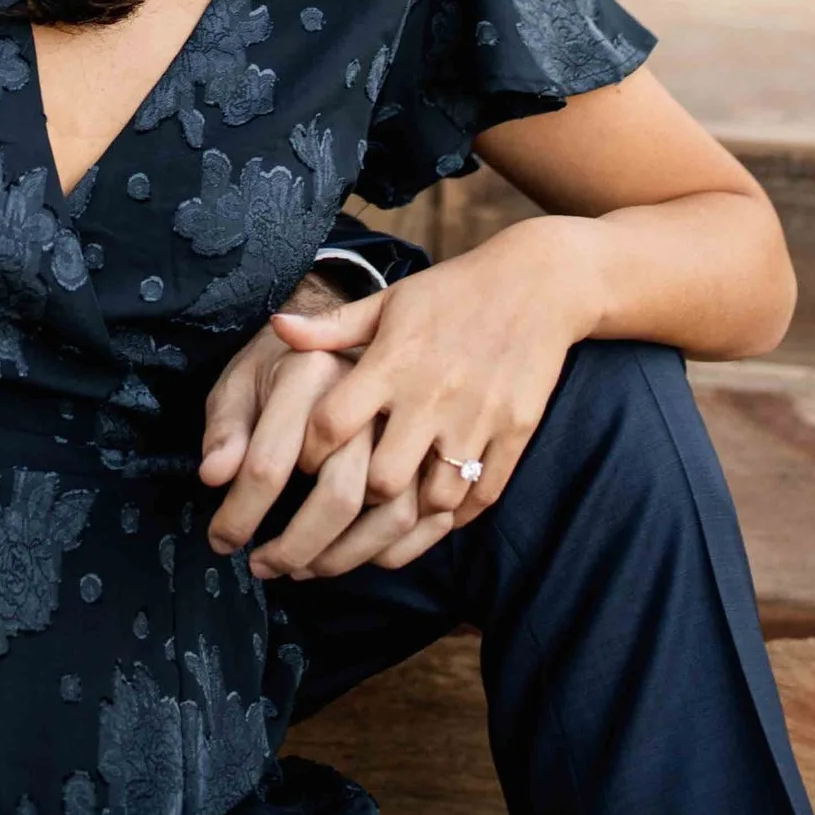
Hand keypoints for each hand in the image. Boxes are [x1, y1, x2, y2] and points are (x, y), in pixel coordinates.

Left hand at [274, 222, 596, 551]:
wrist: (539, 283)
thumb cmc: (451, 293)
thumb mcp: (390, 301)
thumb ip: (333, 326)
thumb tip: (276, 327)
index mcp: (394, 360)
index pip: (334, 423)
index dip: (309, 453)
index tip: (304, 464)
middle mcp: (434, 394)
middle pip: (384, 479)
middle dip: (356, 502)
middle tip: (339, 511)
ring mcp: (479, 419)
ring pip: (435, 501)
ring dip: (406, 520)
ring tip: (377, 532)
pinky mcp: (515, 434)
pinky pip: (482, 498)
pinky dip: (454, 519)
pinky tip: (427, 523)